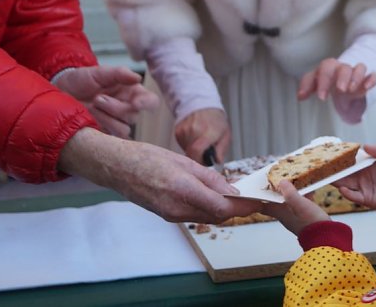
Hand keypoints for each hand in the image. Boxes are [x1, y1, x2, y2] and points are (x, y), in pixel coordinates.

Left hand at [55, 66, 158, 138]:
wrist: (60, 91)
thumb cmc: (81, 80)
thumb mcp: (99, 72)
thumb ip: (119, 73)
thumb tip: (138, 77)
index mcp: (131, 93)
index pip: (150, 101)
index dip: (147, 104)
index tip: (136, 103)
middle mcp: (127, 108)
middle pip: (134, 116)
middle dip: (116, 107)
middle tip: (97, 98)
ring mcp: (114, 122)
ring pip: (123, 129)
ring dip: (107, 118)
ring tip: (91, 106)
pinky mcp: (103, 134)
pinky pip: (110, 139)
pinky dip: (100, 128)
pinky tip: (90, 118)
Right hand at [58, 128, 263, 222]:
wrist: (116, 167)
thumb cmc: (147, 158)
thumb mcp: (184, 162)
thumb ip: (210, 178)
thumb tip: (232, 191)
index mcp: (183, 191)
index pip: (222, 208)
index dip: (244, 207)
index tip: (258, 201)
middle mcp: (177, 208)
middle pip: (218, 216)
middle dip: (238, 209)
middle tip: (254, 198)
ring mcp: (171, 215)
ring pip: (207, 217)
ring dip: (225, 210)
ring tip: (239, 196)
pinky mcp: (167, 214)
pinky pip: (195, 215)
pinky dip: (210, 208)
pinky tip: (217, 197)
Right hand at [175, 108, 230, 163]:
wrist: (204, 106)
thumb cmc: (216, 120)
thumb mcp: (225, 134)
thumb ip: (222, 149)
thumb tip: (218, 160)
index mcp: (208, 131)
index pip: (197, 150)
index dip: (199, 160)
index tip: (203, 163)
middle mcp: (195, 130)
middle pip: (191, 153)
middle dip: (197, 157)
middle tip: (204, 153)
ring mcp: (184, 130)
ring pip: (186, 150)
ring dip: (192, 151)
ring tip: (200, 143)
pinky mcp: (178, 131)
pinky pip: (182, 144)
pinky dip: (187, 145)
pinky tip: (194, 138)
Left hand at [260, 180, 330, 235]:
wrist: (325, 236)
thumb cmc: (310, 222)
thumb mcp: (300, 204)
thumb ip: (290, 193)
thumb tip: (282, 182)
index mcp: (279, 212)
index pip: (262, 206)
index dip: (258, 197)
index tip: (257, 188)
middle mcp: (284, 214)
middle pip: (274, 201)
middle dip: (275, 191)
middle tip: (277, 179)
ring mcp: (294, 216)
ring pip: (287, 201)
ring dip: (289, 192)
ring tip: (294, 181)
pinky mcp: (304, 216)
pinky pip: (299, 203)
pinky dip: (301, 195)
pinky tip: (309, 190)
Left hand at [298, 58, 375, 102]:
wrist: (347, 84)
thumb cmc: (330, 83)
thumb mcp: (318, 85)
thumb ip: (307, 88)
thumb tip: (299, 96)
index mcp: (327, 69)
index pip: (322, 70)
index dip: (322, 82)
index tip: (322, 98)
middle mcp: (341, 69)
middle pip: (341, 67)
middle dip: (340, 77)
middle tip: (339, 90)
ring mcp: (355, 73)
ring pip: (358, 67)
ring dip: (355, 77)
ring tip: (351, 90)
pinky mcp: (367, 79)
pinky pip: (372, 75)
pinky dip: (370, 79)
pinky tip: (367, 87)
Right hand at [334, 144, 375, 213]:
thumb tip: (364, 145)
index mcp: (368, 165)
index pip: (353, 159)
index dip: (344, 156)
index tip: (333, 152)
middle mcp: (363, 175)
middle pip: (345, 171)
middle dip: (335, 168)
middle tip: (324, 165)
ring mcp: (363, 187)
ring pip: (345, 183)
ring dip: (337, 180)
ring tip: (328, 176)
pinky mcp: (365, 198)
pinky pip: (353, 196)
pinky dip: (347, 193)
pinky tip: (342, 189)